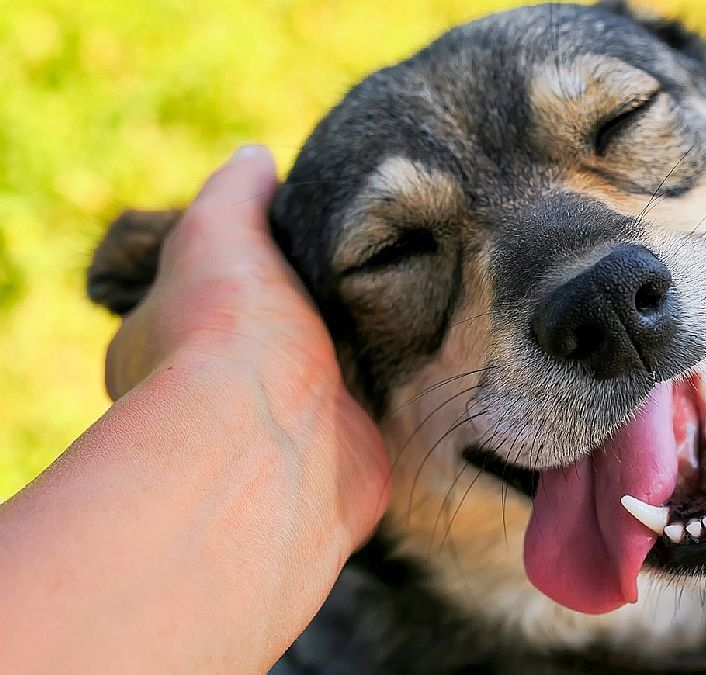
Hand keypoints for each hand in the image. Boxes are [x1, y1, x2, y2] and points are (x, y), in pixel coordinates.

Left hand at [105, 144, 390, 547]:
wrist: (277, 442)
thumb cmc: (229, 334)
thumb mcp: (218, 231)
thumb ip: (236, 193)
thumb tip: (256, 158)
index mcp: (160, 344)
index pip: (194, 297)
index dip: (235, 269)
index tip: (286, 242)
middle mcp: (211, 397)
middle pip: (263, 339)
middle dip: (304, 312)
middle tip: (360, 268)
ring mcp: (279, 433)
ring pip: (320, 378)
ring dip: (355, 352)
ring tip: (406, 299)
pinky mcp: (341, 457)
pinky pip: (369, 415)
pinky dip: (391, 392)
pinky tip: (422, 355)